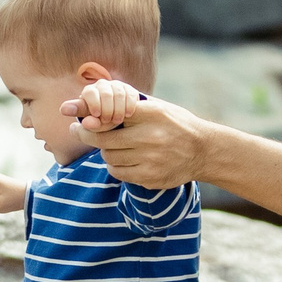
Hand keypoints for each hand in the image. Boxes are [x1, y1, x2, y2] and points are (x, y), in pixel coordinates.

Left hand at [67, 79, 145, 131]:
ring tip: (117, 120)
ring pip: (118, 94)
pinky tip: (128, 114)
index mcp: (89, 92)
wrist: (117, 118)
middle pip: (105, 93)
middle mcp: (102, 86)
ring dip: (118, 108)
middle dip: (107, 108)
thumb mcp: (91, 122)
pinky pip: (130, 94)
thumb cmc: (99, 121)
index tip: (96, 114)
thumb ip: (81, 117)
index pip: (89, 92)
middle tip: (108, 121)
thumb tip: (63, 109)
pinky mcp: (129, 90)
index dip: (93, 103)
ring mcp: (117, 86)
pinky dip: (129, 105)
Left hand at [84, 99, 214, 189]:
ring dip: (105, 152)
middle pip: (103, 140)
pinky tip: (123, 160)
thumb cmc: (175, 125)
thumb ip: (130, 106)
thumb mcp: (158, 108)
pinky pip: (119, 173)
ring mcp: (151, 159)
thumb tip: (95, 105)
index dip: (91, 120)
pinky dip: (115, 166)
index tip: (81, 121)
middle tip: (78, 132)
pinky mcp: (150, 177)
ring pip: (109, 157)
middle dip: (87, 136)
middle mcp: (151, 136)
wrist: (203, 151)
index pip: (110, 116)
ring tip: (112, 146)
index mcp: (152, 114)